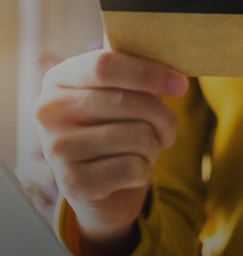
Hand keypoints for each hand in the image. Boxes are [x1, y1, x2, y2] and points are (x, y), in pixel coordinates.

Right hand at [33, 50, 187, 255]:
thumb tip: (174, 77)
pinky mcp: (73, 183)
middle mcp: (48, 111)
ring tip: (145, 152)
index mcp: (59, 79)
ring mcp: (56, 148)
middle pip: (126, 101)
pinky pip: (133, 168)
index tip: (181, 84)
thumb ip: (140, 79)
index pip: (104, 65)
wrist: (103, 190)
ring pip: (136, 136)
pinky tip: (131, 174)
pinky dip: (144, 172)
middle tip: (168, 130)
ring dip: (154, 147)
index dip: (148, 73)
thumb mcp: (125, 98)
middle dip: (162, 117)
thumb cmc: (118, 132)